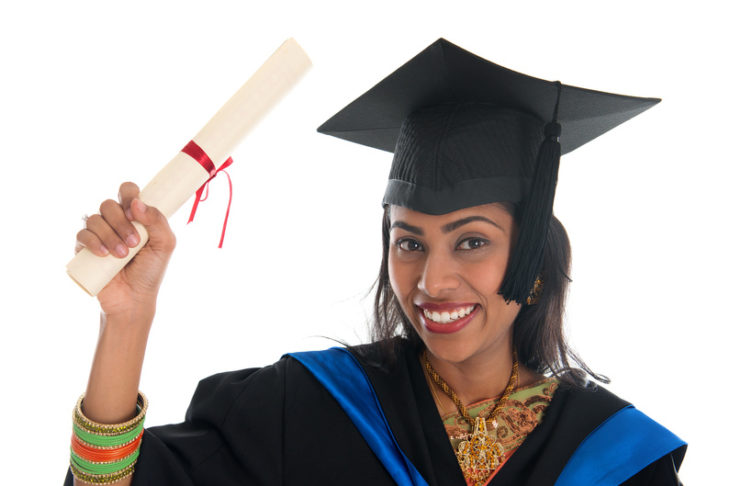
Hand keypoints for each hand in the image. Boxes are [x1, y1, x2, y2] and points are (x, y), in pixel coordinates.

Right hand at [75, 182, 175, 317]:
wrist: (134, 298)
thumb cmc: (151, 270)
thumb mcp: (165, 245)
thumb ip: (158, 221)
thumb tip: (137, 203)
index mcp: (135, 216)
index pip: (127, 190)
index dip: (128, 195)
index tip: (135, 213)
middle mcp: (115, 221)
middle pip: (109, 204)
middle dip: (121, 222)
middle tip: (134, 242)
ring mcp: (99, 234)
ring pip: (95, 219)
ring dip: (109, 235)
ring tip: (122, 255)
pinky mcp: (85, 248)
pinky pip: (82, 234)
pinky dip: (92, 241)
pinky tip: (103, 254)